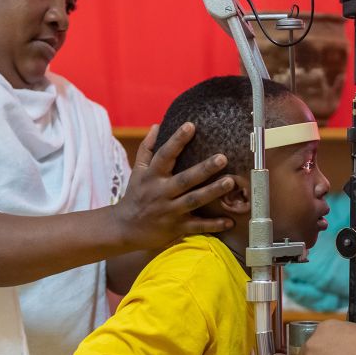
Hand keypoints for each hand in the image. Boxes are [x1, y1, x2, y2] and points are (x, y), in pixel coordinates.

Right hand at [113, 123, 235, 251]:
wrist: (124, 229)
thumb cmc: (135, 196)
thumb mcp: (137, 171)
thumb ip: (147, 149)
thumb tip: (157, 126)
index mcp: (152, 176)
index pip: (164, 155)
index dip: (177, 140)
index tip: (191, 126)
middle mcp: (161, 192)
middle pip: (184, 179)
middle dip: (204, 169)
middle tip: (222, 158)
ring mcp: (169, 211)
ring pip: (193, 200)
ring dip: (212, 192)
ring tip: (230, 183)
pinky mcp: (176, 227)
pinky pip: (197, 226)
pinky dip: (213, 225)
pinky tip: (230, 221)